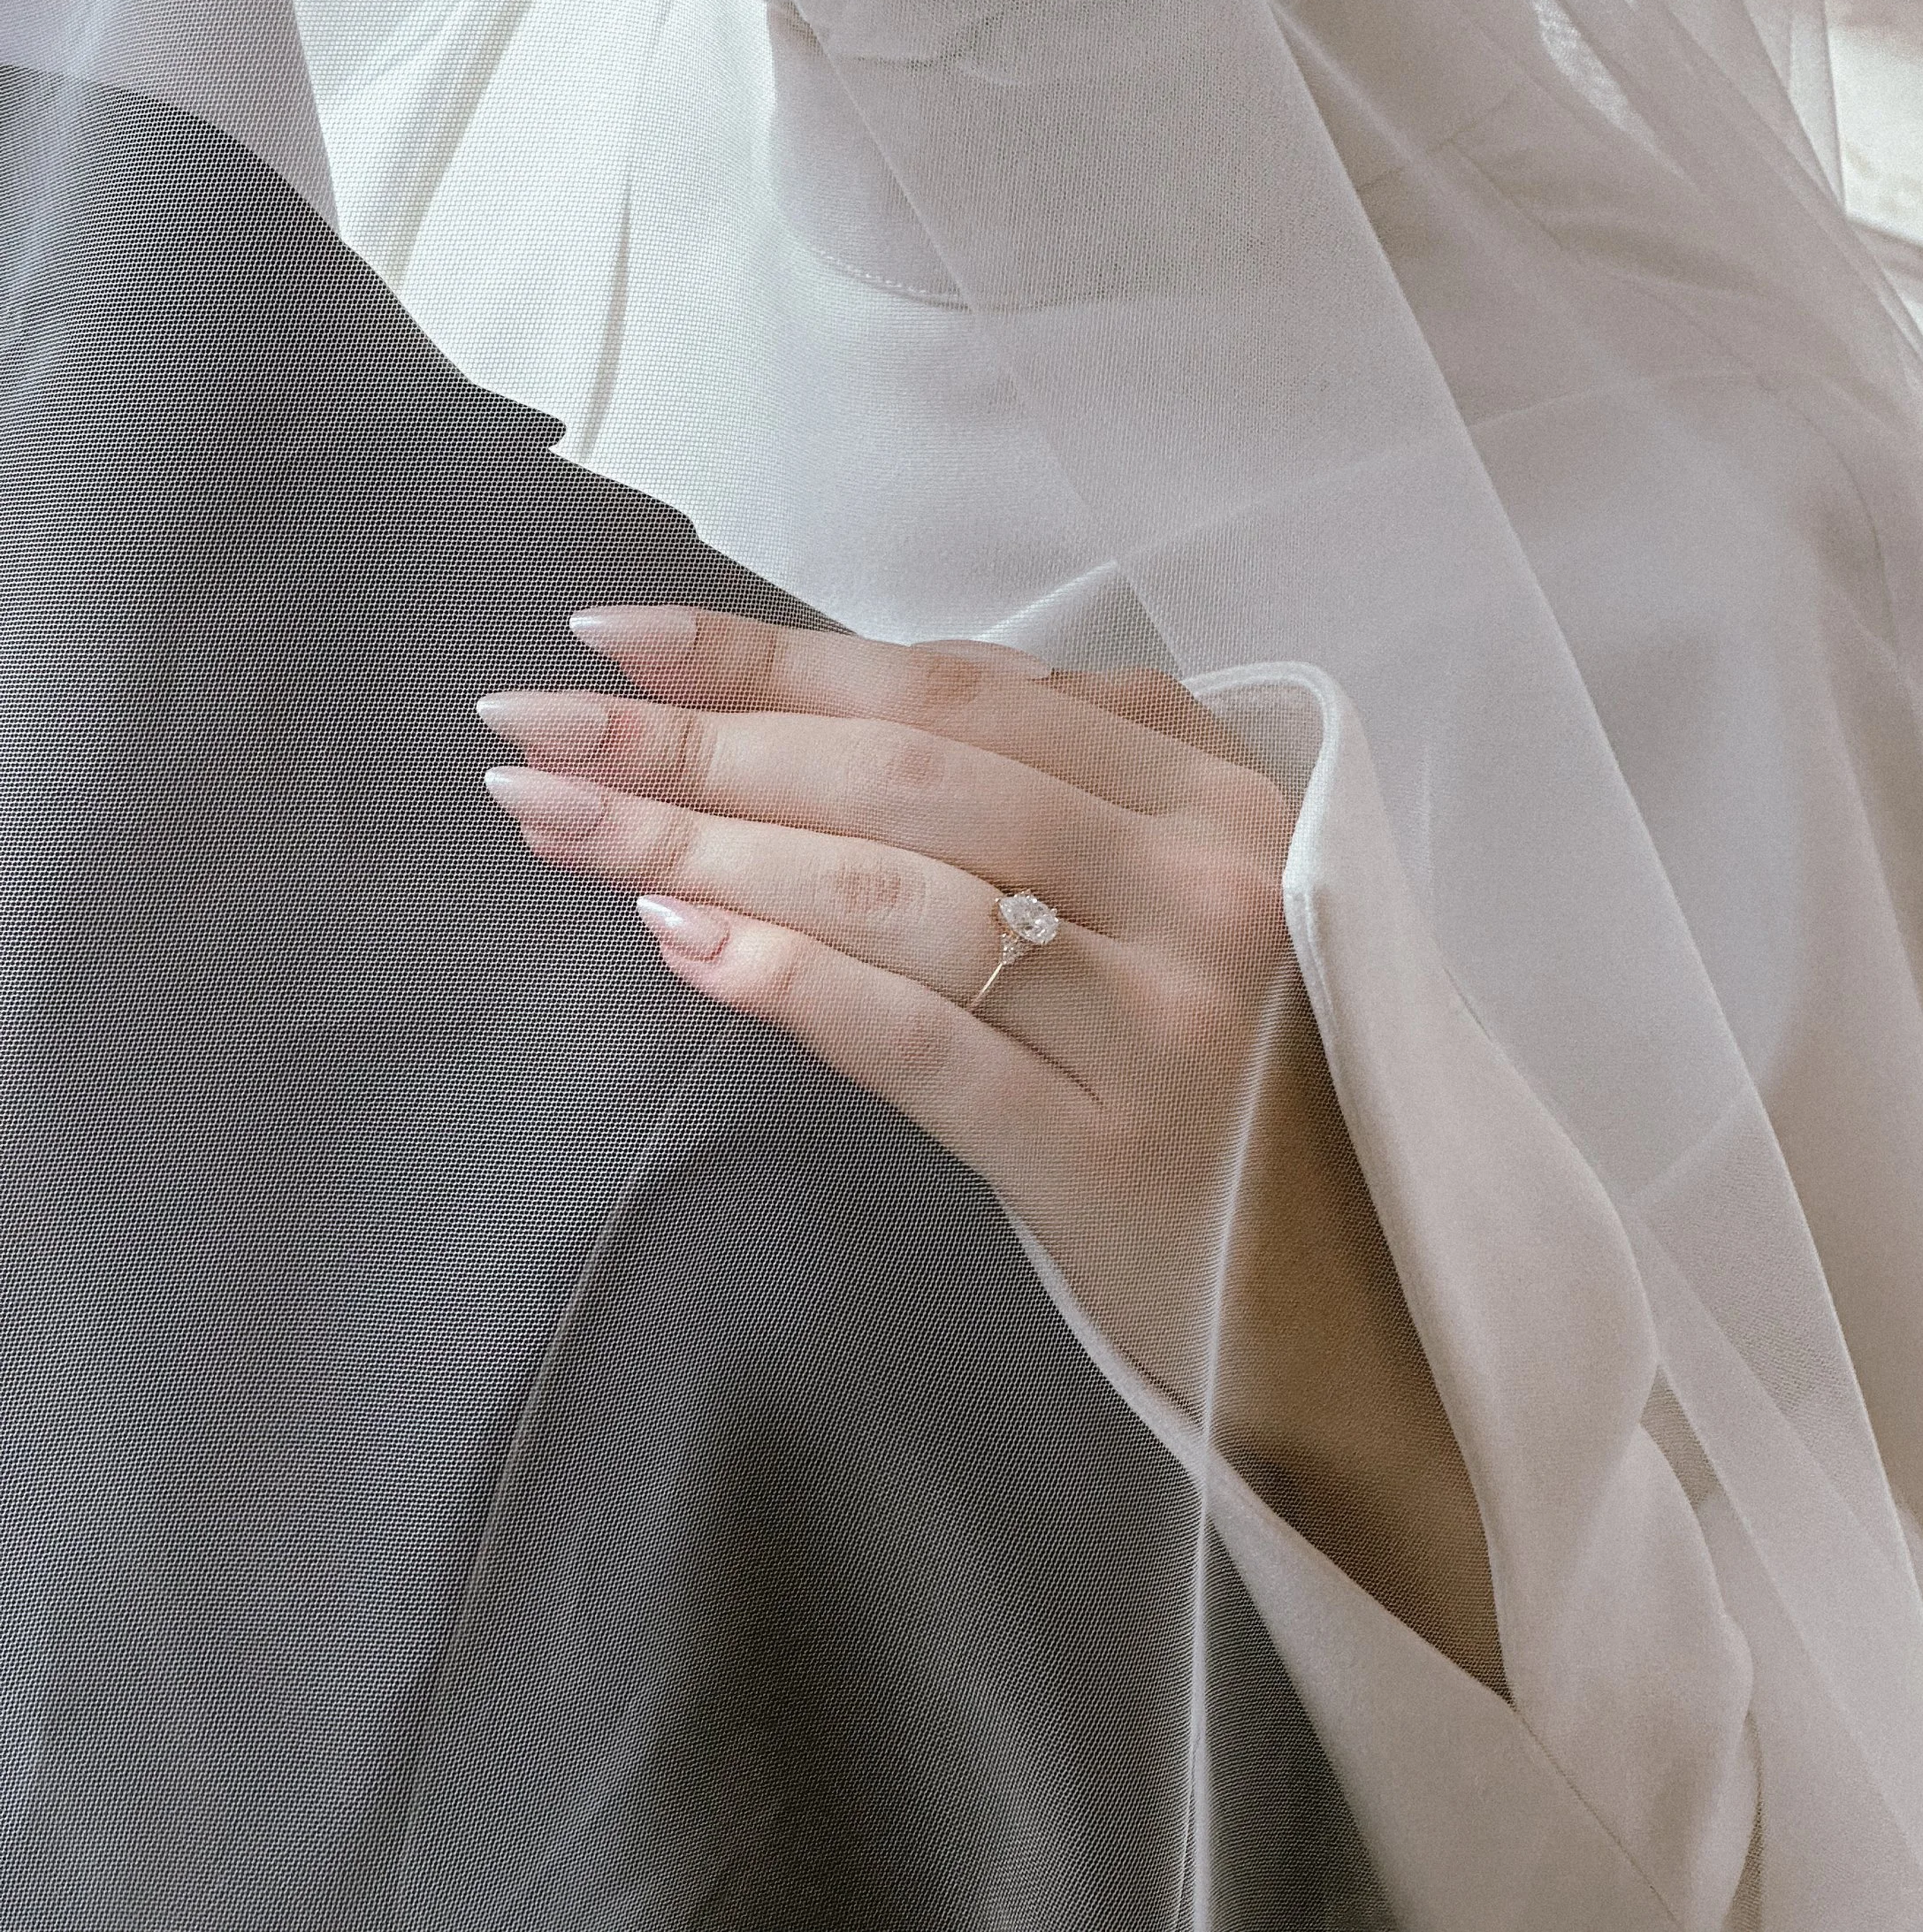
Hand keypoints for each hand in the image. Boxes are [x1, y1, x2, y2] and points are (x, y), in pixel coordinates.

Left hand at [479, 607, 1500, 1686]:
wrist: (1371, 1302)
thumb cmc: (1243, 1077)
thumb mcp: (1189, 889)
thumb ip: (1061, 781)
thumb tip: (823, 698)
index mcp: (1211, 795)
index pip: (954, 690)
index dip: (773, 655)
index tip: (618, 634)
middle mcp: (1203, 886)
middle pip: (909, 777)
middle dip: (700, 741)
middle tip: (537, 722)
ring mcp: (1166, 1023)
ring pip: (901, 892)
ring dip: (705, 841)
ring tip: (558, 819)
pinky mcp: (1114, 1158)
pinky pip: (927, 1045)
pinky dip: (794, 975)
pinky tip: (678, 936)